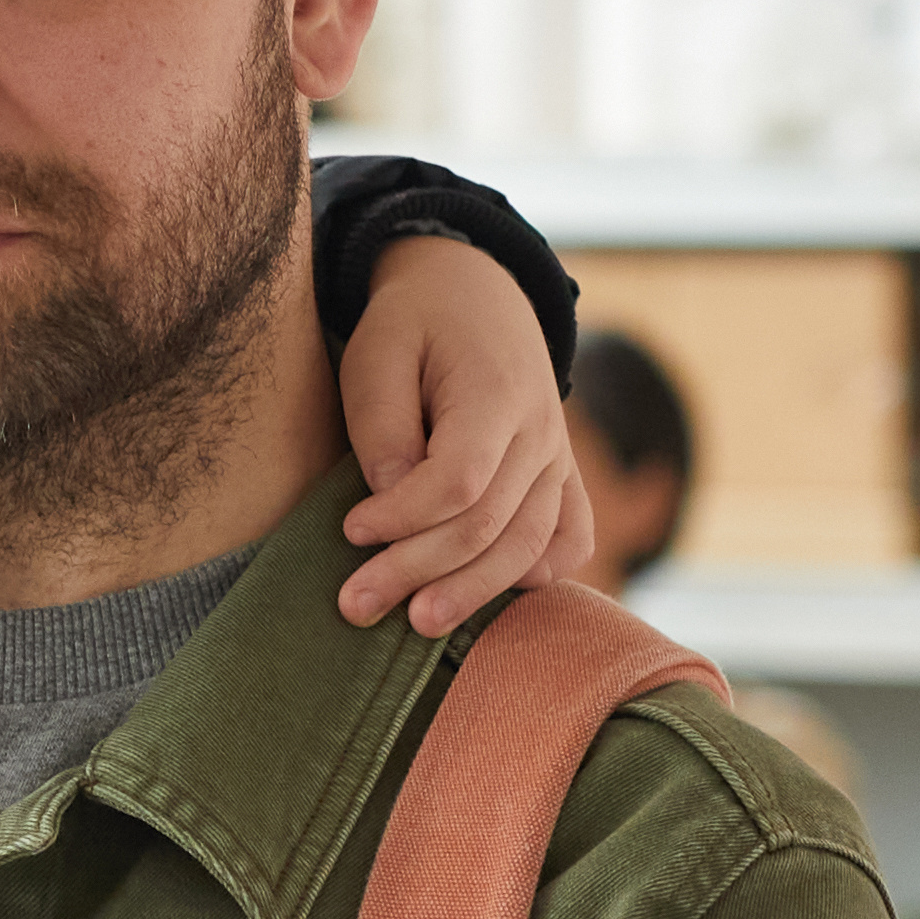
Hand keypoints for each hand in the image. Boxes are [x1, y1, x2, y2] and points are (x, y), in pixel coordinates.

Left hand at [334, 233, 594, 635]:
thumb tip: (389, 495)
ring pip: (527, 544)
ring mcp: (557, 457)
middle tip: (355, 604)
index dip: (403, 518)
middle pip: (488, 524)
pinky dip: (541, 573)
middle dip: (418, 571)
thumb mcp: (377, 349)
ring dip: (472, 592)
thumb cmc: (414, 324)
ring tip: (417, 624)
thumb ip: (382, 421)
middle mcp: (541, 432)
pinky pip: (570, 536)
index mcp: (497, 392)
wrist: (477, 295)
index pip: (459, 480)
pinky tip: (498, 598)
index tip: (349, 531)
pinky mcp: (560, 476)